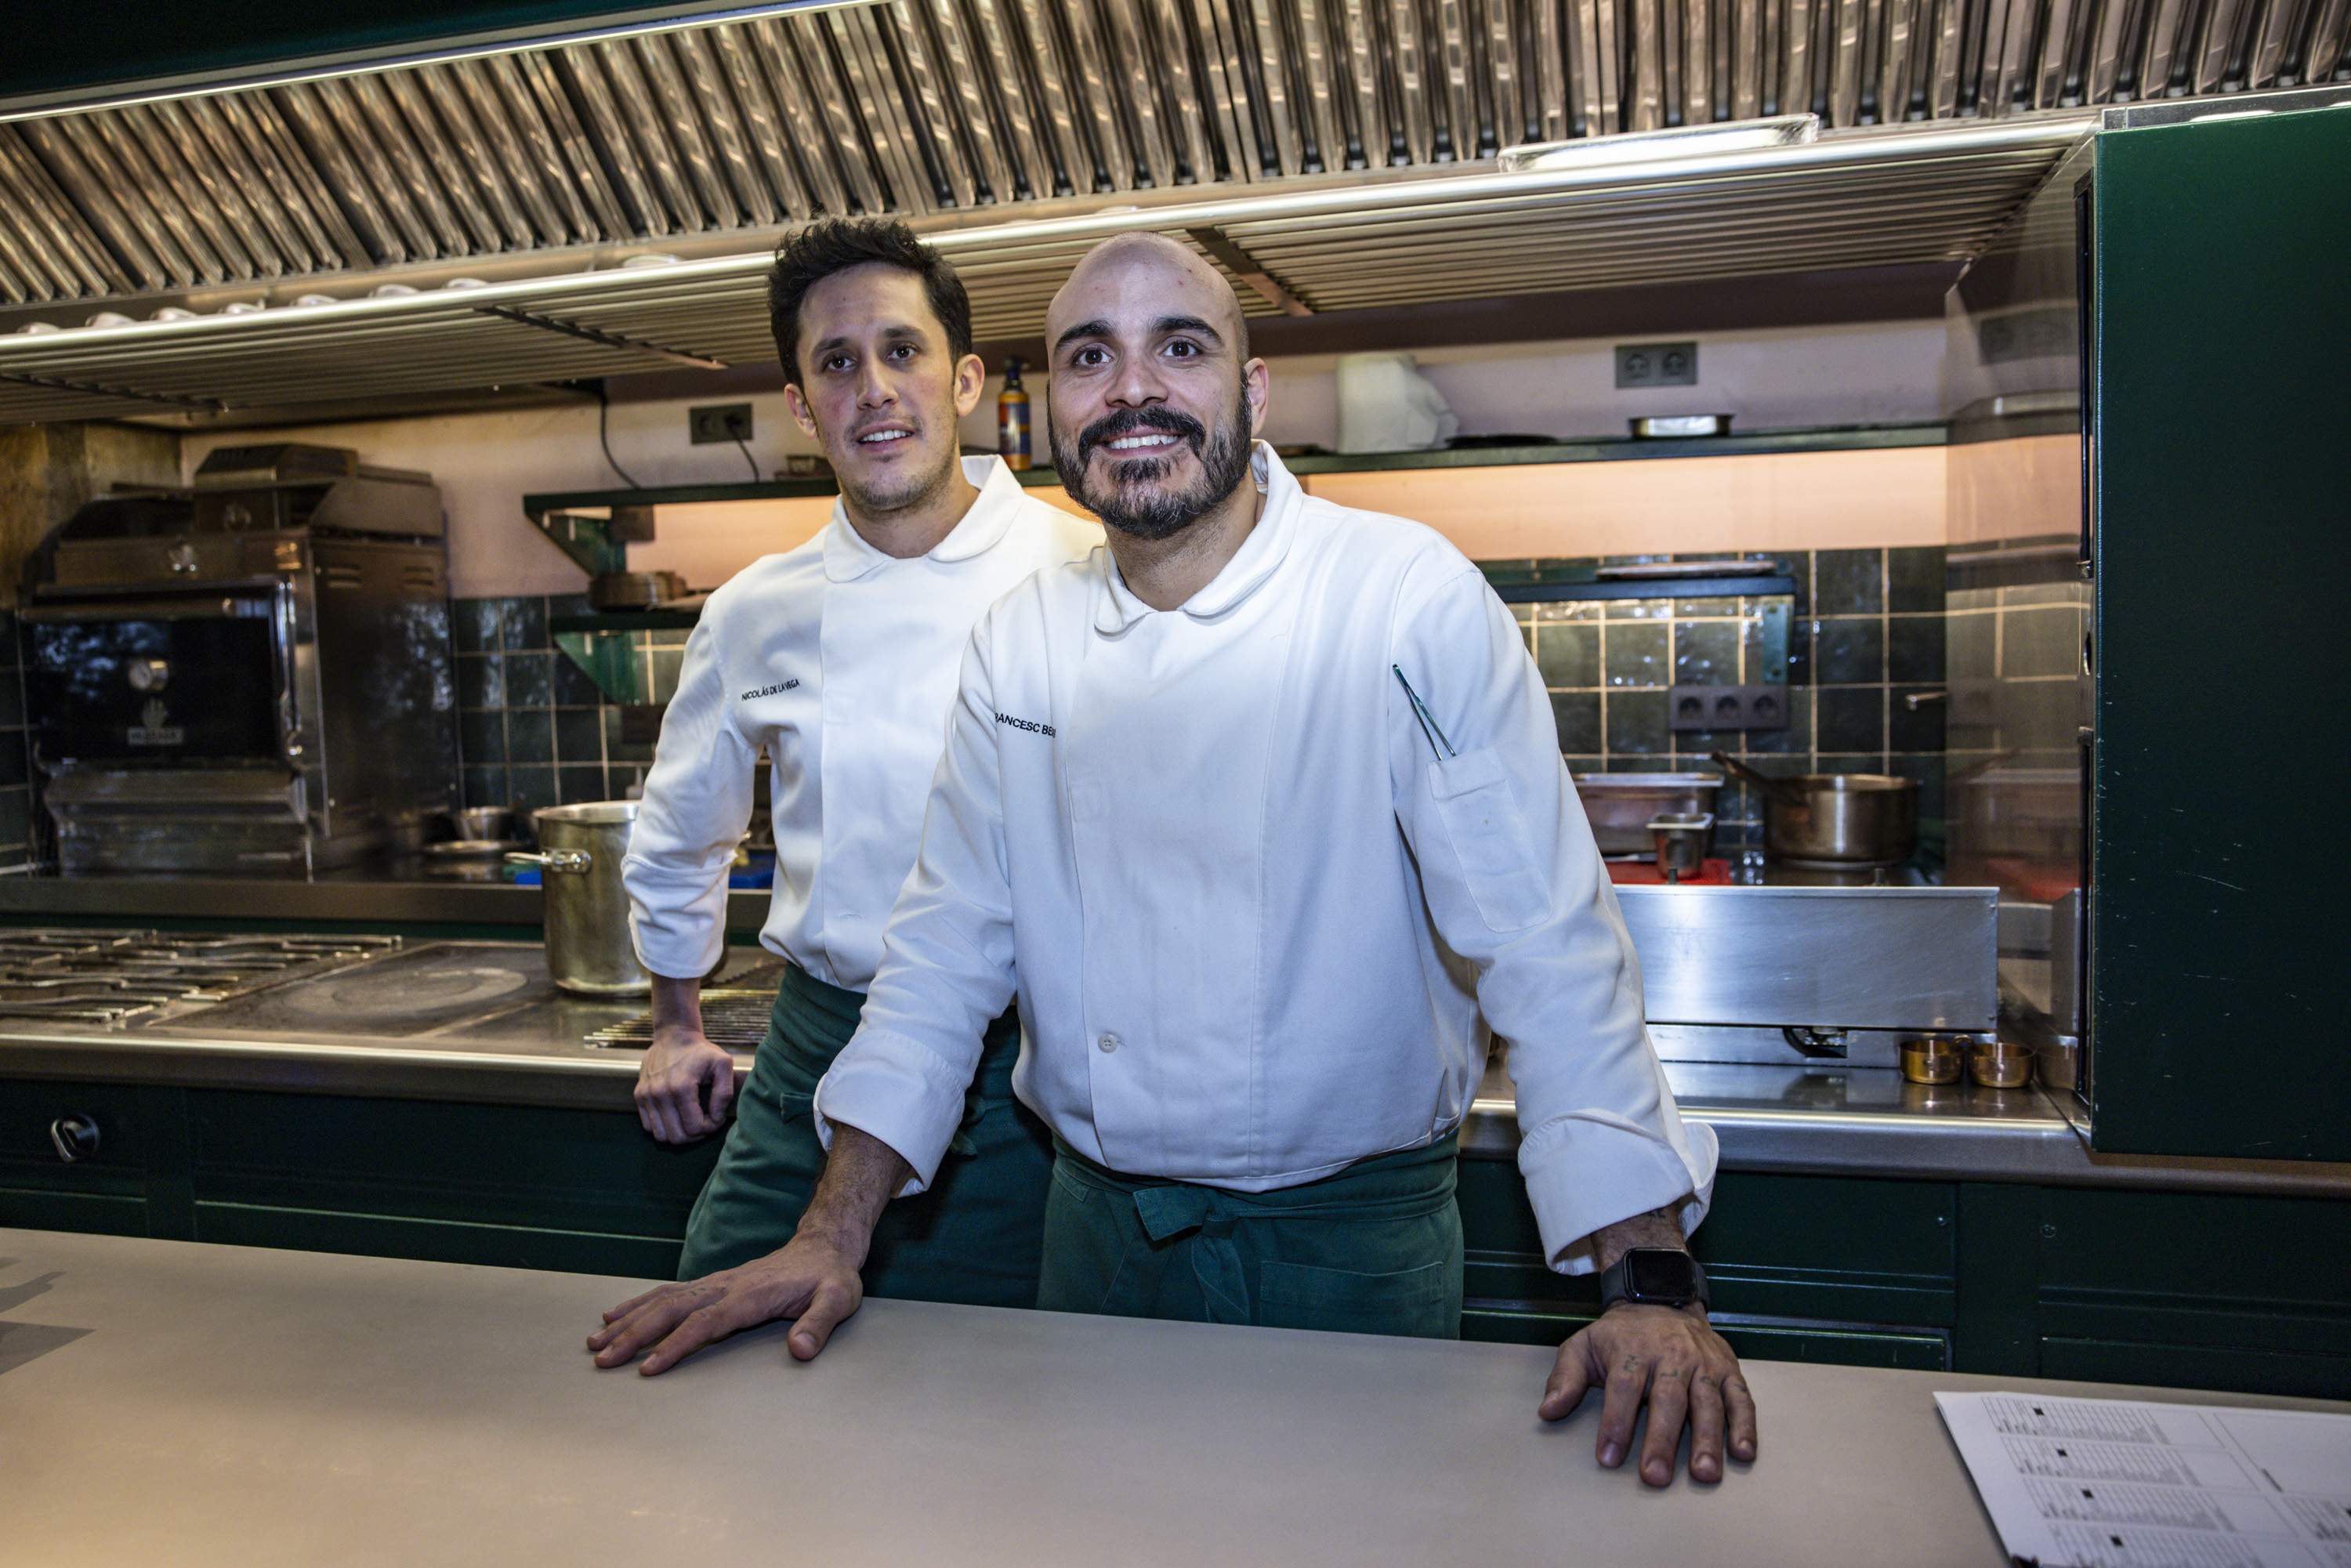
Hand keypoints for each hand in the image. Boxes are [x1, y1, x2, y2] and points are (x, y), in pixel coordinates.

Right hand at [587, 1228, 865, 1374]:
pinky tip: (616, 1317)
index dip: (677, 1345)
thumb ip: (819, 1324)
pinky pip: (668, 1293)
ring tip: (596, 1342)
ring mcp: (716, 1283)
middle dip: (636, 1335)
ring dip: (629, 1320)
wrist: (824, 1248)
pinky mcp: (712, 1284)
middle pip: (672, 1310)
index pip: (706, 1322)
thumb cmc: (830, 1279)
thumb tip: (801, 1350)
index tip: (648, 1367)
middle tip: (603, 1360)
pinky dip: (639, 1305)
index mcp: (751, 1296)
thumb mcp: (838, 1300)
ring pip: (663, 1300)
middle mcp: (726, 1286)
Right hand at [634, 1023, 736, 1142]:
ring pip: (661, 1136)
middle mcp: (660, 1094)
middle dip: (695, 1135)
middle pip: (677, 1137)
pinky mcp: (639, 1096)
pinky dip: (664, 1127)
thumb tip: (716, 1118)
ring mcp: (646, 1096)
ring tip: (690, 1120)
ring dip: (678, 1133)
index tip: (715, 1116)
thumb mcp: (723, 1064)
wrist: (674, 1036)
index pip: (695, 1128)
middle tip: (704, 1121)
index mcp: (682, 1087)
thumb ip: (724, 1093)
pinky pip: (649, 1127)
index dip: (710, 1128)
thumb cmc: (701, 1052)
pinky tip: (676, 1115)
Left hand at [1539, 1303, 1756, 1485]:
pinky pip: (1741, 1398)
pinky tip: (1743, 1453)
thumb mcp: (1584, 1345)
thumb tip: (1547, 1411)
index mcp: (1632, 1352)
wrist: (1663, 1297)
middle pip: (1668, 1400)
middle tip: (1656, 1477)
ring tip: (1704, 1473)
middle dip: (1662, 1440)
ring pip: (1708, 1402)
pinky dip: (1745, 1425)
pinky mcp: (1729, 1370)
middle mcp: (1671, 1357)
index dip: (1615, 1424)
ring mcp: (1703, 1364)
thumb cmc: (1620, 1335)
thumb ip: (1565, 1377)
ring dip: (1708, 1439)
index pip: (1623, 1389)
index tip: (1609, 1458)